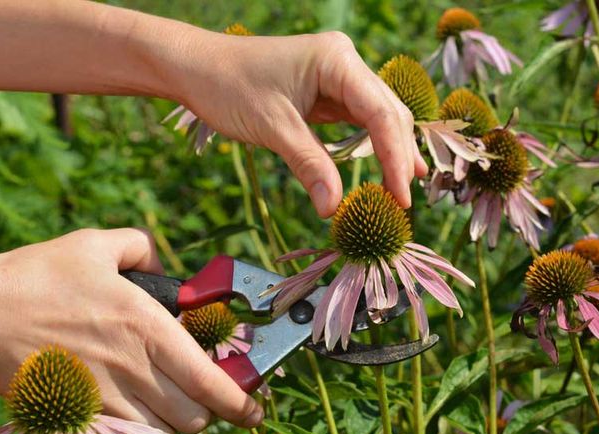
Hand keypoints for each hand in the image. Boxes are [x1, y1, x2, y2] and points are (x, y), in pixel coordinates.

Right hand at [0, 228, 262, 433]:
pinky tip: (139, 415)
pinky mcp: (77, 416)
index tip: (255, 410)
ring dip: (176, 425)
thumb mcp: (96, 245)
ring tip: (170, 404)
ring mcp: (104, 397)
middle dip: (208, 412)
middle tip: (202, 395)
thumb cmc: (37, 276)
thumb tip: (163, 266)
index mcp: (147, 326)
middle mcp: (133, 367)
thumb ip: (141, 248)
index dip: (241, 402)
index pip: (209, 380)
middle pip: (195, 418)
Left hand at [171, 30, 428, 216]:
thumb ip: (309, 165)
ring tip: (402, 191)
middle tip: (402, 202)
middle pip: (389, 114)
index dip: (395, 157)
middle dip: (398, 157)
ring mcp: (339, 76)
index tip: (400, 196)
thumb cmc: (228, 87)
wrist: (196, 68)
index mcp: (337, 60)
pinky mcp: (329, 92)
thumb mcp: (272, 128)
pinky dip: (372, 147)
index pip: (381, 113)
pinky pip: (360, 122)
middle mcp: (345, 63)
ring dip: (391, 153)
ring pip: (380, 118)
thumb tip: (333, 208)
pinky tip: (387, 170)